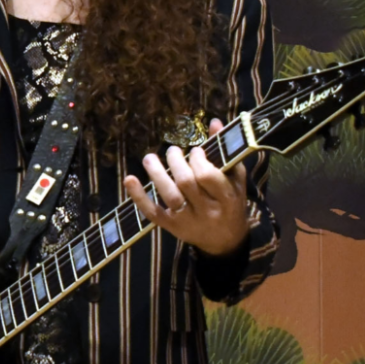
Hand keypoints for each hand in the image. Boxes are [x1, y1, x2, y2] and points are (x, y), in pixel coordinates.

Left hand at [124, 118, 248, 255]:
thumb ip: (225, 152)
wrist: (225, 241)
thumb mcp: (235, 179)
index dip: (197, 159)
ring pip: (170, 196)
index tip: (194, 150)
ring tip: (150, 158)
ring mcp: (188, 221)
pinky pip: (153, 212)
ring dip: (156, 173)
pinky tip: (130, 179)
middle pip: (186, 183)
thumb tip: (215, 122)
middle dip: (176, 162)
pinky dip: (139, 196)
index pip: (208, 176)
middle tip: (172, 150)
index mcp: (227, 199)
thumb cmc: (230, 203)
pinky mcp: (171, 227)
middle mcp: (208, 211)